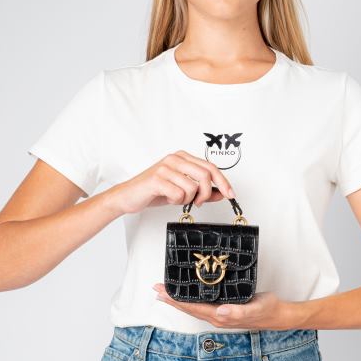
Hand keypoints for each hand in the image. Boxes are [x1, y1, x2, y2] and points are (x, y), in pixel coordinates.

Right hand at [103, 150, 235, 215]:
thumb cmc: (155, 191)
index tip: (230, 194)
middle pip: (205, 175)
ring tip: (176, 199)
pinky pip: (179, 194)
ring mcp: (166, 167)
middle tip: (198, 202)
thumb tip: (221, 193)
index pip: (210, 167)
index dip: (223, 182)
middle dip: (206, 194)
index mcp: (183, 157)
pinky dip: (176, 201)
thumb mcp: (182, 191)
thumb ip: (202, 191)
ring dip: (187, 199)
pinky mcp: (157, 179)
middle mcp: (175, 158)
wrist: (129, 196)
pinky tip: (168, 199)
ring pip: (193, 187)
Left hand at [152, 285, 299, 329]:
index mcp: (221, 316)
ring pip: (193, 307)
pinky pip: (201, 305)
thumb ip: (238, 311)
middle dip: (171, 299)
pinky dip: (190, 300)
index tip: (162, 292)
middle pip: (189, 308)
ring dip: (178, 300)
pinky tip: (187, 295)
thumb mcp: (255, 308)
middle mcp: (217, 317)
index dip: (176, 300)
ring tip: (165, 292)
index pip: (193, 307)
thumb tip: (221, 312)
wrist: (278, 315)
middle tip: (156, 289)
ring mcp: (219, 315)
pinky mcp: (223, 310)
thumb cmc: (267, 310)